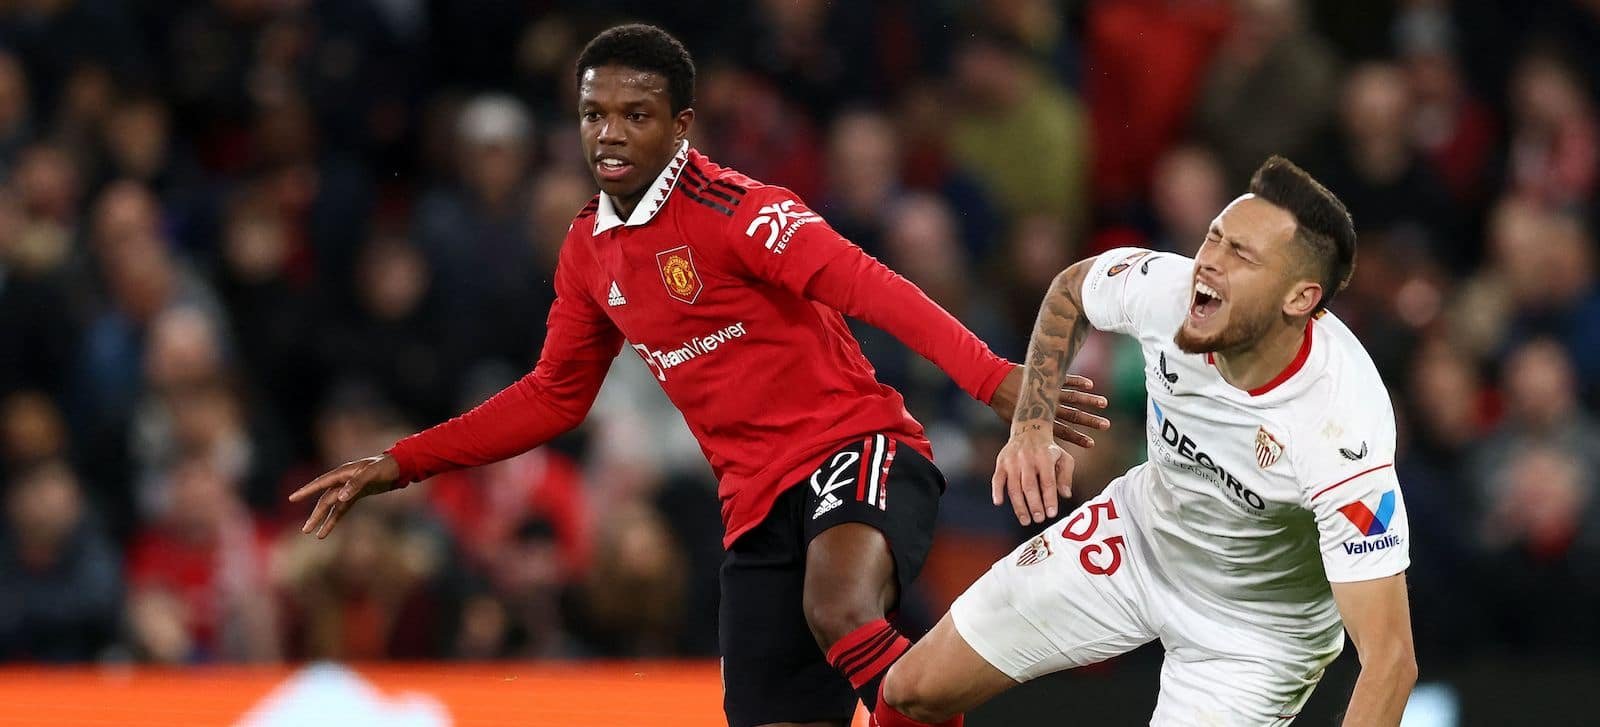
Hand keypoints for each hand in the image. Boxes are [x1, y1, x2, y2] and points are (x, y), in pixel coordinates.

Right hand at [288, 454, 401, 537]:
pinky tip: (327, 530)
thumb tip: (340, 497)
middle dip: (315, 515)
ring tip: (315, 534)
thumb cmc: (385, 467)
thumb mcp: (372, 473)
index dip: (306, 491)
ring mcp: (348, 489)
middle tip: (305, 530)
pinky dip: (335, 518)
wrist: (399, 466)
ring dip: (323, 520)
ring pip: (332, 506)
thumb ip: (356, 484)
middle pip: (325, 500)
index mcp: (343, 473)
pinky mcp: (356, 495)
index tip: (292, 498)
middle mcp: (342, 481)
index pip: (320, 483)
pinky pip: (342, 509)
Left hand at [988, 366, 1109, 448]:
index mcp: (1040, 419)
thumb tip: (1039, 446)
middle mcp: (1048, 406)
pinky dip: (1079, 382)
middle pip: (1073, 415)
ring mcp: (1049, 390)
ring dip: (1090, 401)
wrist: (994, 381)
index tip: (1092, 444)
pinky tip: (1090, 385)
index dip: (1078, 438)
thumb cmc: (1003, 405)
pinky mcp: (1047, 377)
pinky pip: (1067, 379)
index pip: (1063, 431)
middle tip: (1106, 426)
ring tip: (1104, 404)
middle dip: (1090, 421)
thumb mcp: (1017, 423)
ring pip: (1074, 397)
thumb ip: (1031, 431)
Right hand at [993, 432, 1074, 524]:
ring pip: (1013, 486)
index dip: (1049, 499)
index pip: (1047, 482)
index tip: (1052, 514)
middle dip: (1034, 505)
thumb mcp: (1064, 458)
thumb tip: (1066, 495)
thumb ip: (1066, 476)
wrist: (1029, 429)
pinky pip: (997, 479)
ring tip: (1025, 520)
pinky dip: (997, 491)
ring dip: (1019, 505)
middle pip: (1029, 486)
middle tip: (1039, 519)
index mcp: (1045, 457)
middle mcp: (1027, 458)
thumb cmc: (1049, 449)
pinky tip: (999, 503)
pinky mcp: (1001, 462)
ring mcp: (1012, 461)